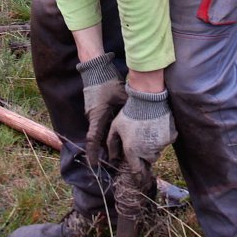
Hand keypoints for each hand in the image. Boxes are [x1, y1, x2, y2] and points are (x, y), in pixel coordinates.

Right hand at [76, 52, 125, 167]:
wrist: (96, 70)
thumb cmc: (108, 83)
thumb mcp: (122, 97)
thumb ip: (129, 109)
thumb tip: (143, 119)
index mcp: (97, 116)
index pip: (93, 140)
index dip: (93, 154)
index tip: (95, 166)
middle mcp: (92, 117)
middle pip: (97, 138)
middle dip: (104, 150)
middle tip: (115, 162)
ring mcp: (92, 113)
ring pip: (100, 131)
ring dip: (106, 140)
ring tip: (118, 151)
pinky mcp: (94, 109)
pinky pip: (100, 123)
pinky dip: (107, 130)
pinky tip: (117, 133)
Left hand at [107, 86, 176, 176]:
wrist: (148, 100)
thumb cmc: (129, 113)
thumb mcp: (115, 127)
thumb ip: (112, 144)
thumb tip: (113, 158)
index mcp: (132, 150)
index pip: (137, 171)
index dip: (138, 178)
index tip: (140, 181)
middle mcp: (147, 151)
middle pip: (148, 160)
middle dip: (145, 154)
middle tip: (142, 140)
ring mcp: (160, 145)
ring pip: (158, 151)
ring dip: (154, 145)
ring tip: (149, 130)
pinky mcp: (170, 138)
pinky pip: (167, 142)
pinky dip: (163, 137)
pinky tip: (158, 126)